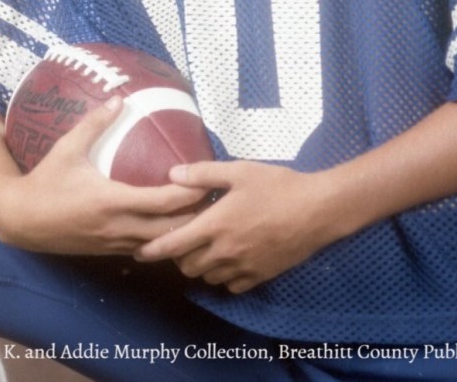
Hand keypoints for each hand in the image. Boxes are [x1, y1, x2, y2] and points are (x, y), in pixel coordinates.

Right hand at [0, 96, 210, 255]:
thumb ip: (94, 123)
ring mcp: (114, 244)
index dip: (188, 193)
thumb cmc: (44, 181)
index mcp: (112, 202)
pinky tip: (171, 226)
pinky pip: (144, 250)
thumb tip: (118, 99)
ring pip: (160, 246)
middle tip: (212, 195)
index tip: (204, 178)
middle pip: (171, 231)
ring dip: (181, 231)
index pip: (163, 203)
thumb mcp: (67, 148)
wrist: (18, 220)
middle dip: (194, 216)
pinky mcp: (108, 252)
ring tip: (199, 211)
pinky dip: (162, 241)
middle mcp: (118, 228)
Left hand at [135, 160, 335, 292]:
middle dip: (179, 255)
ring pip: (208, 277)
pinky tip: (231, 258)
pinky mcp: (259, 277)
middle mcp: (224, 252)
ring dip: (201, 265)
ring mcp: (242, 268)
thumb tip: (172, 174)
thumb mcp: (240, 171)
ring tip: (207, 246)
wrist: (317, 210)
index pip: (173, 245)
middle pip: (187, 266)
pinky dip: (224, 276)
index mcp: (215, 225)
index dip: (153, 250)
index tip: (139, 251)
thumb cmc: (277, 185)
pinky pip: (231, 285)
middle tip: (184, 237)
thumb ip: (204, 174)